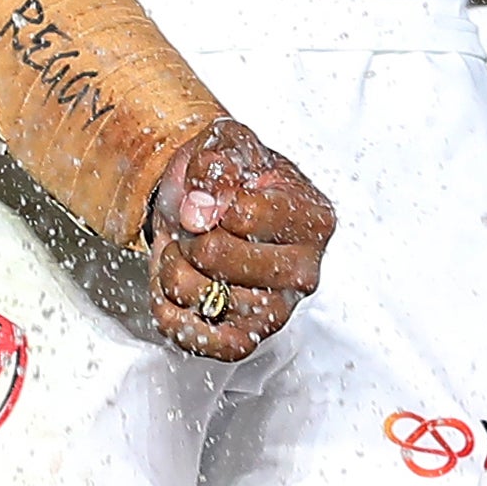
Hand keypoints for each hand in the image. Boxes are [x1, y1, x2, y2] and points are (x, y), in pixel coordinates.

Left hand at [146, 117, 332, 357]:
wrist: (212, 208)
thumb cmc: (231, 177)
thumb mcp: (226, 144)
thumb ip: (217, 163)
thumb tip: (203, 206)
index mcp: (314, 219)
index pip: (243, 214)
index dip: (209, 200)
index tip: (212, 195)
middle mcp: (304, 271)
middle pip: (216, 254)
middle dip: (190, 234)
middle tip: (197, 225)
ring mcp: (276, 311)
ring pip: (199, 295)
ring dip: (173, 268)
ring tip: (186, 251)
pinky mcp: (246, 341)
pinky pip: (198, 338)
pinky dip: (172, 312)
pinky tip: (177, 287)